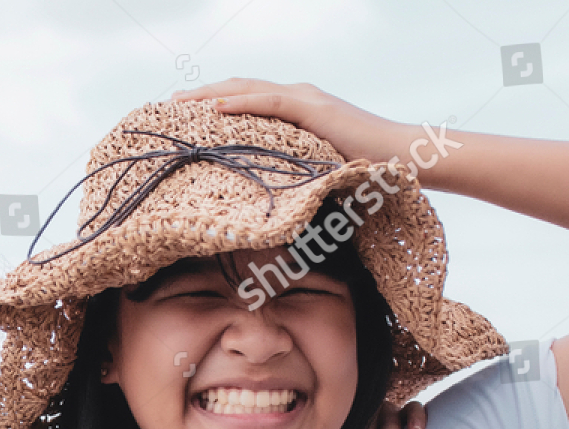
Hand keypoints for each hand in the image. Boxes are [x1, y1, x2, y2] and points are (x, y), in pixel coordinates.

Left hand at [171, 79, 408, 166]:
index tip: (181, 115)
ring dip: (210, 95)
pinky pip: (270, 103)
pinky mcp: (315, 109)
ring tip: (180, 102)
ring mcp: (305, 99)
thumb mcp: (315, 170)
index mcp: (295, 110)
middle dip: (201, 94)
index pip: (245, 100)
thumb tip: (261, 198)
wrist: (401, 157)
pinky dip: (240, 103)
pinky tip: (215, 108)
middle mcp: (297, 97)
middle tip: (167, 104)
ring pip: (247, 90)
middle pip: (238, 90)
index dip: (212, 103)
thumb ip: (290, 171)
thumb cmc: (363, 170)